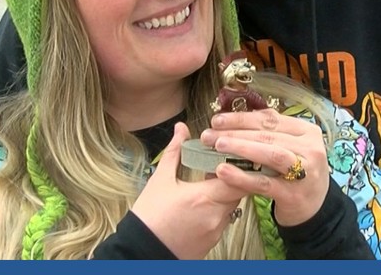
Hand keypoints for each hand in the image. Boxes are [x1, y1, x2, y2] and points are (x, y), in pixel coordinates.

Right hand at [130, 122, 248, 258]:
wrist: (141, 252)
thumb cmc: (149, 218)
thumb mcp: (160, 179)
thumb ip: (175, 151)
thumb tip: (181, 129)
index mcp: (205, 197)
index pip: (239, 179)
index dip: (239, 166)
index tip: (233, 157)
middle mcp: (216, 216)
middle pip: (239, 193)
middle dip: (232, 179)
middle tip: (220, 168)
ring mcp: (216, 231)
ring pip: (232, 208)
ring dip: (225, 196)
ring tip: (208, 186)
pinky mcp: (212, 242)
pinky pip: (223, 222)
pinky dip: (218, 211)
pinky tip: (202, 206)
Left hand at [200, 109, 329, 227]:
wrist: (314, 209)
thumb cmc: (296, 173)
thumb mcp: (290, 148)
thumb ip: (269, 133)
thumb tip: (233, 120)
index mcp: (306, 131)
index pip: (270, 120)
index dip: (241, 118)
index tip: (217, 120)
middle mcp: (310, 148)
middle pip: (268, 135)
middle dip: (235, 133)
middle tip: (209, 135)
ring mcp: (305, 171)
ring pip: (270, 154)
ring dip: (241, 147)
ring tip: (217, 146)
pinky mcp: (294, 194)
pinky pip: (264, 183)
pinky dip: (242, 176)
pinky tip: (223, 172)